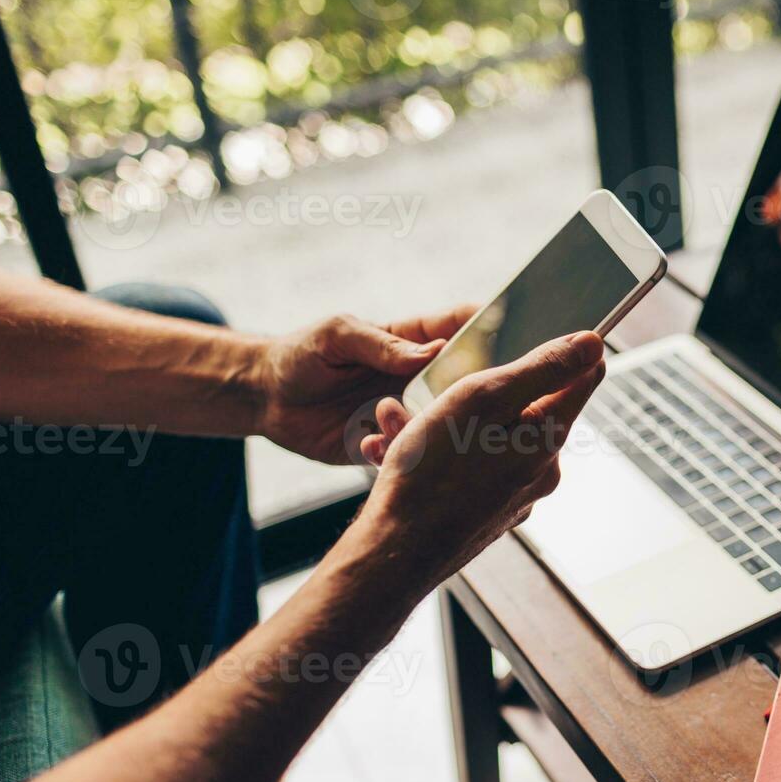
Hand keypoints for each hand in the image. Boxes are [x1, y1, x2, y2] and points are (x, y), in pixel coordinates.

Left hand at [257, 306, 477, 463]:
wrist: (267, 399)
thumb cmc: (302, 354)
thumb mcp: (336, 336)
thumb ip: (381, 344)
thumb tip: (431, 352)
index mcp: (415, 342)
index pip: (465, 326)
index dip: (493, 326)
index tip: (513, 334)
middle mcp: (422, 378)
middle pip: (471, 381)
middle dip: (481, 390)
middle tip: (479, 400)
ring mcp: (411, 412)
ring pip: (448, 424)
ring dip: (438, 430)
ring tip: (409, 425)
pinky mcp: (393, 445)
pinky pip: (412, 455)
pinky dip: (399, 454)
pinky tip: (372, 446)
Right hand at [355, 331, 605, 590]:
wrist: (394, 552)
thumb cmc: (432, 473)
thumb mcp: (485, 399)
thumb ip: (541, 369)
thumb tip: (593, 344)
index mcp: (547, 438)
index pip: (581, 380)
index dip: (567, 351)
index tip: (544, 333)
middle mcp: (540, 471)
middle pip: (524, 408)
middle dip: (475, 390)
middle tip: (432, 387)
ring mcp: (514, 496)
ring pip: (484, 440)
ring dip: (441, 422)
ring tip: (395, 420)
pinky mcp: (485, 514)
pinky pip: (466, 470)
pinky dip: (434, 455)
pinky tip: (394, 452)